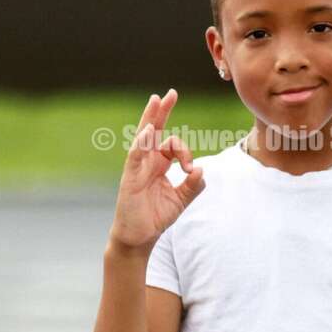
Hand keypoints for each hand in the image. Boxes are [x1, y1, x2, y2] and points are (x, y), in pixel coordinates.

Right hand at [109, 89, 205, 253]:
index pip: (171, 143)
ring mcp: (137, 167)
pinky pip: (134, 156)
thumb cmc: (156, 216)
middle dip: (162, 111)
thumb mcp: (181, 199)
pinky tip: (148, 129)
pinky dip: (141, 143)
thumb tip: (202, 169)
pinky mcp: (129, 177)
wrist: (139, 237)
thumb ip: (194, 185)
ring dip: (151, 118)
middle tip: (170, 93)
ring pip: (144, 137)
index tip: (190, 169)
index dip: (185, 151)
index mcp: (159, 163)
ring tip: (156, 100)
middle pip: (154, 130)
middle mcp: (147, 161)